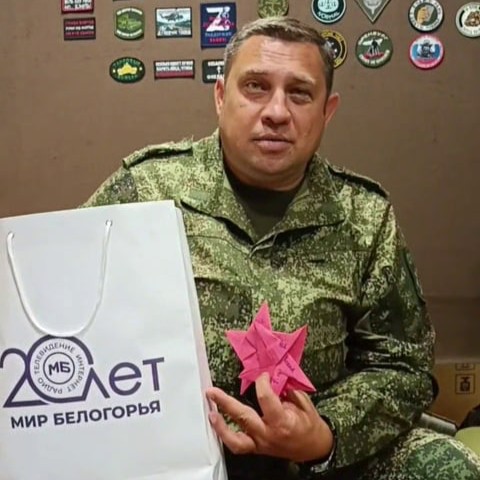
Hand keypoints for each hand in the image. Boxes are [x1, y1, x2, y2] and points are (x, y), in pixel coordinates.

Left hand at [205, 373, 333, 462]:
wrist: (314, 448)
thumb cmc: (310, 424)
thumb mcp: (304, 403)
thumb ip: (286, 389)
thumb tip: (271, 376)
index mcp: (282, 421)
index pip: (266, 398)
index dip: (262, 382)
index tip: (264, 374)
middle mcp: (268, 434)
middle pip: (243, 418)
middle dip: (226, 403)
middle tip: (212, 391)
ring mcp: (260, 444)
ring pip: (235, 439)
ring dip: (220, 426)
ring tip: (210, 412)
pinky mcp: (256, 449)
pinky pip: (237, 445)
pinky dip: (225, 435)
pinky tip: (217, 423)